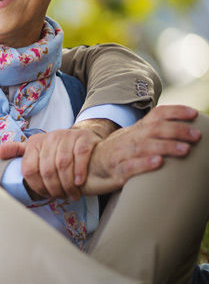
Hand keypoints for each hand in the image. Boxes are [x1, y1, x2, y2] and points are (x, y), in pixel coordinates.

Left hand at [0, 121, 114, 200]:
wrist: (85, 139)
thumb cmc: (58, 149)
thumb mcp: (36, 149)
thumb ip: (17, 151)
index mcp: (35, 142)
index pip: (29, 169)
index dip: (37, 186)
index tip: (45, 194)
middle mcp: (50, 137)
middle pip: (47, 170)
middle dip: (53, 188)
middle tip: (60, 197)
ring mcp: (67, 137)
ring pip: (63, 165)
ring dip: (67, 185)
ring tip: (71, 194)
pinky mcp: (84, 139)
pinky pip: (80, 157)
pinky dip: (78, 172)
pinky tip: (79, 183)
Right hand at [81, 105, 200, 194]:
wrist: (86, 168)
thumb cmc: (116, 155)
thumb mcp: (132, 140)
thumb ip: (153, 135)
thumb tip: (183, 131)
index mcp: (136, 130)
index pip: (156, 114)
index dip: (175, 111)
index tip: (194, 114)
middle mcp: (129, 138)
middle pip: (154, 129)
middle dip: (177, 130)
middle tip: (196, 135)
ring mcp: (122, 154)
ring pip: (144, 146)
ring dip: (166, 146)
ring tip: (185, 150)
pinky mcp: (116, 171)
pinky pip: (130, 166)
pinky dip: (144, 164)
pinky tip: (158, 162)